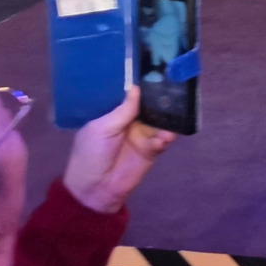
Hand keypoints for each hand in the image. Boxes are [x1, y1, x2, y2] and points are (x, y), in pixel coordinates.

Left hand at [63, 88, 175, 215]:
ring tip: (169, 124)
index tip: (159, 75)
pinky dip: (165, 138)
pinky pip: (161, 140)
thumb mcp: (102, 129)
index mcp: (115, 114)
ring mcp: (142, 136)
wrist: (94, 190)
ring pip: (159, 123)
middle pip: (150, 107)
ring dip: (166, 122)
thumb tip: (136, 88)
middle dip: (161, 102)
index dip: (144, 88)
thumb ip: (123, 111)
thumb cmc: (91, 155)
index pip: (133, 97)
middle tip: (175, 93)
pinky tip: (164, 139)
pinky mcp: (151, 151)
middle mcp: (131, 122)